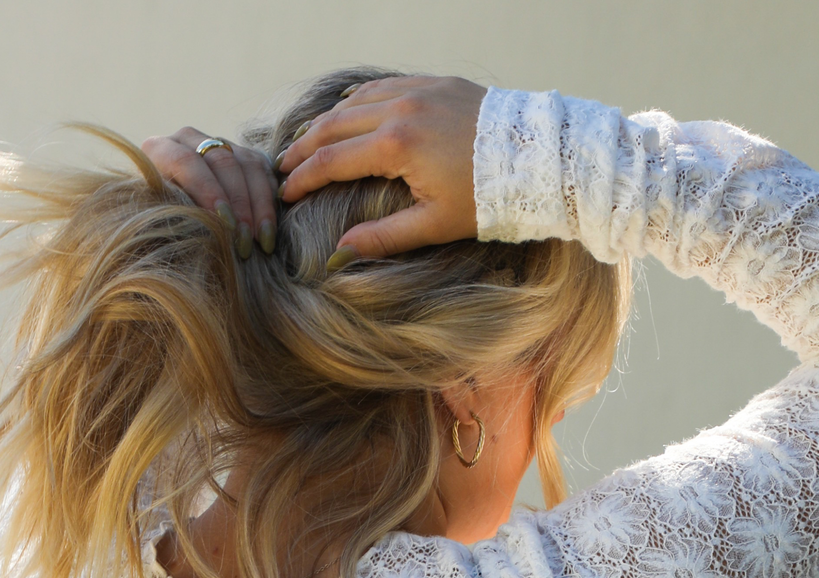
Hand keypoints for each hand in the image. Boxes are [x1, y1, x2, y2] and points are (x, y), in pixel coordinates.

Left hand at [139, 128, 277, 254]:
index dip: (209, 193)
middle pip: (222, 162)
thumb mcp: (160, 221)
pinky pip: (264, 172)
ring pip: (248, 165)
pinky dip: (270, 202)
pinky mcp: (242, 156)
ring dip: (259, 206)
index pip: (187, 162)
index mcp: (160, 149)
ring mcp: (218, 145)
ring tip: (262, 242)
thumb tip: (204, 228)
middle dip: (238, 204)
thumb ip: (174, 217)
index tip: (227, 226)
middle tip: (245, 242)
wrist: (169, 223)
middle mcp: (189, 139)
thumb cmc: (161, 229)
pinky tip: (269, 230)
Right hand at [276, 76, 484, 261]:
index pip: (332, 162)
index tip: (284, 194)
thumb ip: (383, 237)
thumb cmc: (488, 198)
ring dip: (327, 122)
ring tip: (307, 142)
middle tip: (282, 167)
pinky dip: (358, 100)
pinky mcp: (434, 83)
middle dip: (304, 148)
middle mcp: (399, 109)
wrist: (536, 158)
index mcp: (395, 146)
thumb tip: (340, 253)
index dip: (302, 179)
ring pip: (355, 101)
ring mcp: (416, 90)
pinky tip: (348, 111)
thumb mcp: (434, 225)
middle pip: (333, 126)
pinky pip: (382, 86)